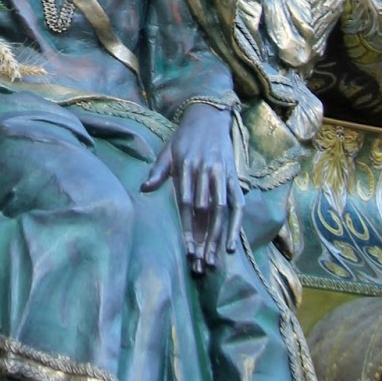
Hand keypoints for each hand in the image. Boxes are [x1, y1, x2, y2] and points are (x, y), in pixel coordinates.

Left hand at [141, 103, 243, 274]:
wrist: (209, 115)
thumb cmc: (184, 136)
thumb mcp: (168, 150)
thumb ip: (158, 171)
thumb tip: (144, 188)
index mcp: (186, 167)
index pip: (185, 204)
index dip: (187, 229)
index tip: (187, 251)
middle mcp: (204, 172)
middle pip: (204, 213)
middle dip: (202, 241)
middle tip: (200, 265)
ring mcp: (220, 174)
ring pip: (220, 211)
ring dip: (217, 238)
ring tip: (212, 261)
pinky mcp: (233, 176)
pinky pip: (237, 204)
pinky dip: (235, 225)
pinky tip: (231, 244)